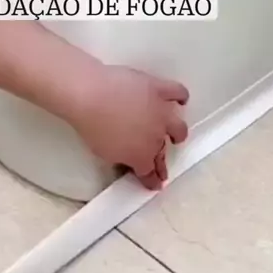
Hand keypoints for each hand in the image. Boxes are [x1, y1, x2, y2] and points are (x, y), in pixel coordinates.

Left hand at [72, 64, 188, 188]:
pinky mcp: (160, 89)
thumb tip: (130, 158)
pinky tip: (180, 101)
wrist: (91, 94)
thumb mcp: (104, 152)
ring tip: (175, 134)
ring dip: (177, 134)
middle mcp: (156, 136)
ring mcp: (161, 112)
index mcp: (141, 155)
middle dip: (161, 159)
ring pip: (178, 127)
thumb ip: (122, 158)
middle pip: (162, 152)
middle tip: (158, 159)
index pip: (149, 172)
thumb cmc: (91, 126)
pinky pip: (178, 93)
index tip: (154, 183)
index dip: (151, 180)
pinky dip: (181, 98)